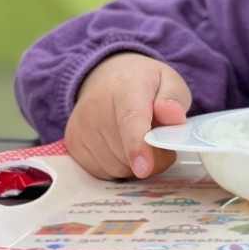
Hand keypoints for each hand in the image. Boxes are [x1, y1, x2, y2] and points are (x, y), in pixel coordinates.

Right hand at [65, 52, 191, 179]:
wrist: (106, 77)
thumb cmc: (144, 83)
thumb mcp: (169, 80)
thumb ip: (175, 98)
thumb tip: (174, 116)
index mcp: (126, 87)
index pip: (130, 121)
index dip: (138, 147)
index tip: (145, 168)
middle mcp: (96, 107)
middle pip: (126, 152)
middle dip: (153, 157)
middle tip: (161, 140)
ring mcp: (81, 127)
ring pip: (115, 167)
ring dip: (135, 163)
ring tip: (141, 139)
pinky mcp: (73, 144)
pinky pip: (102, 172)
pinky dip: (118, 167)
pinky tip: (122, 146)